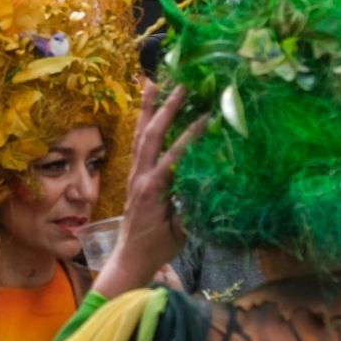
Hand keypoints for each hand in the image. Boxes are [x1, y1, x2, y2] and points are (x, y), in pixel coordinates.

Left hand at [93, 83, 207, 299]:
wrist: (130, 258)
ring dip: (147, 108)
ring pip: (140, 134)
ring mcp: (134, 173)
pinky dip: (142, 121)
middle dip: (167, 109)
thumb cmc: (158, 248)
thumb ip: (192, 207)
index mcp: (152, 190)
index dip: (191, 135)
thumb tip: (210, 181)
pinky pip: (137, 142)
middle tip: (182, 86)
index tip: (208, 115)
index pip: (174, 156)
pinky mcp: (134, 174)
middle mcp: (140, 177)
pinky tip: (146, 106)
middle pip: (152, 136)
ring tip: (153, 82)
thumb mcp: (181, 231)